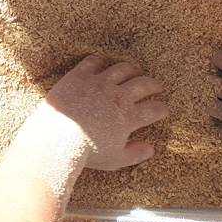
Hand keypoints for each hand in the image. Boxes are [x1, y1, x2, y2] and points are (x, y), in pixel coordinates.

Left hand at [26, 56, 169, 171]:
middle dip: (154, 85)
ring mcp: (99, 83)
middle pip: (143, 84)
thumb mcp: (115, 159)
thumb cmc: (86, 152)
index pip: (154, 109)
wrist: (57, 138)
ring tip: (135, 71)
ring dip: (132, 69)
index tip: (164, 109)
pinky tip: (103, 64)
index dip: (162, 109)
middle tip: (157, 87)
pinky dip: (100, 62)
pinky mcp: (80, 76)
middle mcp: (118, 96)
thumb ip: (135, 154)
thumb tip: (151, 149)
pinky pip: (93, 62)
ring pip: (122, 69)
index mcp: (128, 116)